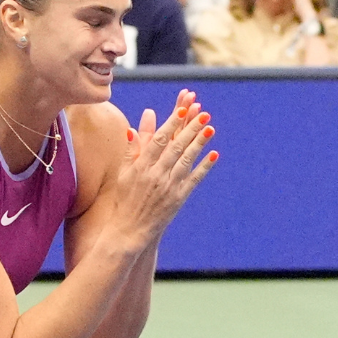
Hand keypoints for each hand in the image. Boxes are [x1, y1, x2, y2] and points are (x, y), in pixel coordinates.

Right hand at [108, 90, 218, 251]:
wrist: (129, 229)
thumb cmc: (125, 198)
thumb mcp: (124, 173)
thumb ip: (131, 150)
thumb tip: (133, 127)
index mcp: (141, 166)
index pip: (159, 140)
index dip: (172, 123)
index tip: (182, 109)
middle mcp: (156, 174)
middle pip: (176, 147)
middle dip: (190, 128)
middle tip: (203, 113)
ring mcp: (168, 186)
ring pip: (187, 160)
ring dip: (199, 143)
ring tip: (210, 127)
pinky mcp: (178, 198)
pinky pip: (194, 179)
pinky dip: (204, 166)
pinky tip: (213, 154)